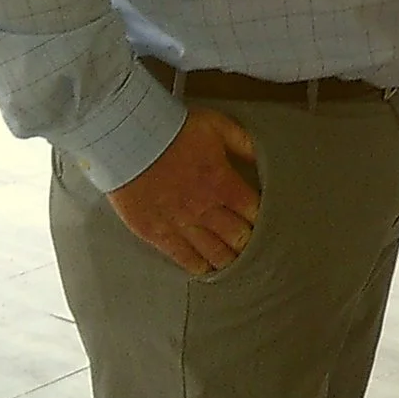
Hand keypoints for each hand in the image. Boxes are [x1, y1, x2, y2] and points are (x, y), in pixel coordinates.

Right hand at [107, 107, 260, 275]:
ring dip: (228, 260)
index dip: (262, 219)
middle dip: (249, 243)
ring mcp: (180, 223)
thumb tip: (265, 157)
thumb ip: (244, 143)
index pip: (253, 211)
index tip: (269, 224)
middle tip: (257, 251)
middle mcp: (205, 208)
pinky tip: (206, 271)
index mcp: (223, 182)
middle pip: (237, 236)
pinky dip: (197, 266)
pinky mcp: (156, 232)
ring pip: (213, 251)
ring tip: (237, 265)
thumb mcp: (217, 126)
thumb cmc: (172, 129)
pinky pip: (182, 256)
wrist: (129, 140)